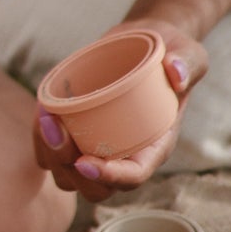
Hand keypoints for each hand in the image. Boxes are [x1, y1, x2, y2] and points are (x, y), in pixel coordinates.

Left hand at [31, 19, 208, 199]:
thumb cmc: (171, 53)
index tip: (84, 161)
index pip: (133, 176)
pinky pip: (51, 152)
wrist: (147, 44)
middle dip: (69, 167)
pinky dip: (41, 138)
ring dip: (50, 154)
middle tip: (56, 128)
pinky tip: (42, 109)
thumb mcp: (189, 54)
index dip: (109, 177)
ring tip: (46, 117)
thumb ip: (188, 63)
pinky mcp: (77, 132)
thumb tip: (175, 72)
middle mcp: (125, 154)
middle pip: (94, 188)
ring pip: (67, 175)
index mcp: (154, 146)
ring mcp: (98, 147)